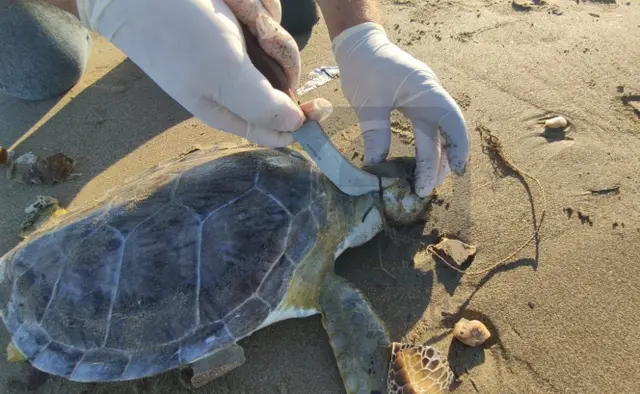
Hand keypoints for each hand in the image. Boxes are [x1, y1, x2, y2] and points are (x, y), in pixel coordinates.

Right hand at [75, 0, 328, 146]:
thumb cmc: (177, 31)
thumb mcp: (222, 74)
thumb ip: (261, 105)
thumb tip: (296, 128)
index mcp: (231, 108)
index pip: (278, 130)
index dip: (302, 121)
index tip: (321, 104)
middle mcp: (239, 81)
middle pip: (287, 81)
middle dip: (276, 52)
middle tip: (251, 31)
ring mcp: (240, 48)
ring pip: (279, 44)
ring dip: (262, 22)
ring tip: (231, 6)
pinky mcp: (240, 20)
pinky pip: (269, 15)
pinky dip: (254, 2)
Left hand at [332, 22, 469, 196]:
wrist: (358, 44)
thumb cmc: (364, 68)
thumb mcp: (368, 104)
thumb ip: (376, 135)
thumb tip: (376, 169)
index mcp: (426, 92)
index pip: (452, 122)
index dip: (458, 148)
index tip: (457, 172)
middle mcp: (431, 95)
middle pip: (445, 133)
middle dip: (440, 163)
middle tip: (426, 189)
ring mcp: (425, 98)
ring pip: (437, 133)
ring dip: (434, 157)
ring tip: (424, 182)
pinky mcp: (415, 102)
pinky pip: (426, 127)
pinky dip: (425, 147)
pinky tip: (418, 163)